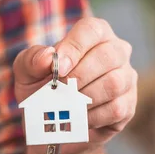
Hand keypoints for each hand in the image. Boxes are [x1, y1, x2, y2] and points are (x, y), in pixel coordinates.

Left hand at [13, 17, 137, 153]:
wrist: (50, 124)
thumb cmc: (40, 88)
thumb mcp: (27, 72)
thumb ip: (31, 60)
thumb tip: (47, 57)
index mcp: (93, 34)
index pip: (92, 29)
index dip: (75, 47)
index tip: (58, 67)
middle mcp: (116, 51)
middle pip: (108, 55)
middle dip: (79, 75)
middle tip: (60, 90)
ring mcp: (126, 78)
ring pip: (114, 83)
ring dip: (85, 97)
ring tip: (66, 105)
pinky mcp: (128, 105)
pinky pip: (115, 108)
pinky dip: (91, 116)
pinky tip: (77, 118)